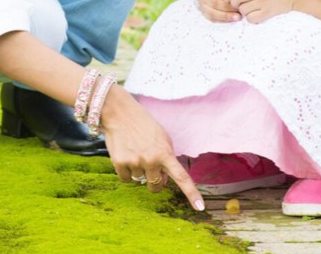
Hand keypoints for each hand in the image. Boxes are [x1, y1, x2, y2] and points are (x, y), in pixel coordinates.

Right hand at [102, 85, 204, 211]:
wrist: (120, 113)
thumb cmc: (144, 125)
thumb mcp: (162, 138)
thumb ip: (166, 158)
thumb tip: (161, 180)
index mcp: (165, 153)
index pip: (182, 177)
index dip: (192, 193)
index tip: (200, 207)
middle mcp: (151, 160)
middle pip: (156, 186)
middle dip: (155, 181)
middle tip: (150, 164)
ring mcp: (135, 162)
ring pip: (139, 181)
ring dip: (138, 171)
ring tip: (135, 151)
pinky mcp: (119, 163)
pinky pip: (126, 179)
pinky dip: (126, 171)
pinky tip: (126, 155)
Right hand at [197, 0, 241, 21]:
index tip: (239, 3)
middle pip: (216, 3)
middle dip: (229, 9)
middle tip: (240, 11)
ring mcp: (203, 5)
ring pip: (213, 13)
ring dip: (226, 16)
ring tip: (237, 17)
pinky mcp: (204, 13)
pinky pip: (212, 19)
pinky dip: (222, 20)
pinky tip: (231, 20)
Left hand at [229, 0, 297, 23]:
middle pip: (236, 0)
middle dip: (236, 5)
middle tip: (241, 5)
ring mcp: (263, 3)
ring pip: (243, 10)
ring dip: (245, 12)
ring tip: (252, 10)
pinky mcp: (267, 12)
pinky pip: (251, 19)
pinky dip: (251, 19)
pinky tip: (257, 15)